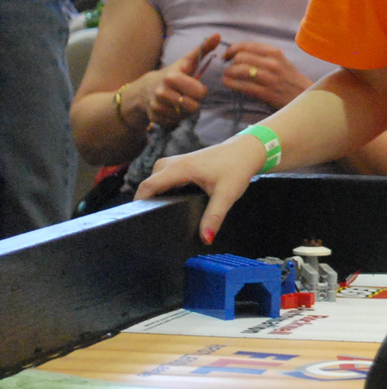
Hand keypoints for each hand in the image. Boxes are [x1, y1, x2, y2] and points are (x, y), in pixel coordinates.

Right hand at [133, 33, 220, 129]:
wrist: (144, 90)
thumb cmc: (172, 74)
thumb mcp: (187, 61)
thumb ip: (203, 49)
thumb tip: (218, 35)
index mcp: (171, 78)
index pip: (199, 92)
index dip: (200, 90)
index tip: (194, 86)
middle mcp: (162, 93)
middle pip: (193, 106)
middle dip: (194, 101)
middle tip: (187, 95)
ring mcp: (157, 107)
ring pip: (185, 115)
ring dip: (185, 110)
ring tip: (179, 100)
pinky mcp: (155, 118)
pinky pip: (176, 122)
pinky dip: (176, 117)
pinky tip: (172, 108)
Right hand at [134, 130, 268, 243]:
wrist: (246, 150)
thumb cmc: (237, 168)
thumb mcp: (227, 194)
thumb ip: (214, 216)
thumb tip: (205, 238)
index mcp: (179, 168)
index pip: (147, 186)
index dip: (138, 204)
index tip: (137, 221)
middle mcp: (172, 163)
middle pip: (148, 185)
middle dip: (146, 203)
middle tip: (151, 224)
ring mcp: (175, 161)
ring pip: (155, 181)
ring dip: (155, 196)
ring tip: (160, 217)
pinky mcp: (179, 164)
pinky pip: (163, 178)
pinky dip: (163, 190)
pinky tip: (171, 204)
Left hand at [220, 41, 311, 109]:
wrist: (305, 97)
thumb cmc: (290, 79)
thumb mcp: (281, 62)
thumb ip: (263, 56)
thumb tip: (239, 53)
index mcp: (275, 53)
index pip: (247, 45)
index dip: (231, 49)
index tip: (227, 55)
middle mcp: (272, 63)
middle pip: (240, 57)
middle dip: (230, 63)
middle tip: (228, 68)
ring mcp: (269, 78)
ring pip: (239, 70)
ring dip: (228, 73)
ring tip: (227, 76)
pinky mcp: (266, 93)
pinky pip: (242, 86)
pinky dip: (230, 83)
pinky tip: (228, 83)